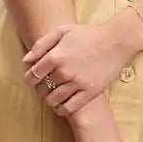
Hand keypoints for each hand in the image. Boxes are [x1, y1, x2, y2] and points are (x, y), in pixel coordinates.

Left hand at [22, 13, 142, 118]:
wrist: (115, 41)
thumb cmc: (88, 34)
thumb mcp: (62, 31)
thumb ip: (42, 44)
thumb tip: (27, 60)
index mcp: (55, 56)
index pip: (32, 75)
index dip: (30, 78)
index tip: (34, 79)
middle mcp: (64, 72)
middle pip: (41, 89)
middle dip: (40, 89)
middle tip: (44, 86)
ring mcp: (77, 84)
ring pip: (53, 100)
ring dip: (49, 99)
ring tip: (53, 94)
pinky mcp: (89, 92)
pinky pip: (69, 108)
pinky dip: (61, 109)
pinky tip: (61, 105)